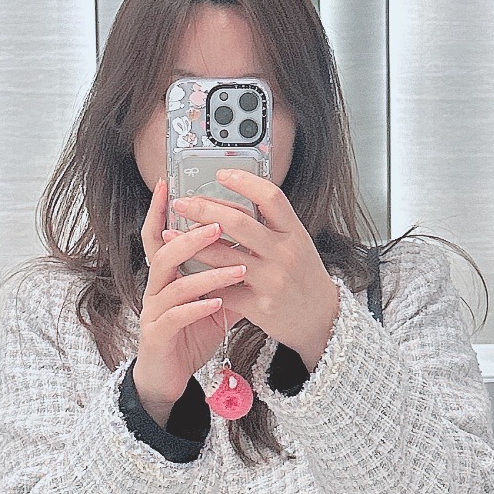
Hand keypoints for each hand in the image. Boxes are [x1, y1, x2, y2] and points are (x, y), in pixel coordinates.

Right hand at [132, 178, 244, 424]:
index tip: (169, 184)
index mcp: (167, 275)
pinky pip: (177, 317)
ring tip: (236, 268)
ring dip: (206, 273)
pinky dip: (198, 308)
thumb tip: (255, 254)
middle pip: (164, 252)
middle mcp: (156, 288)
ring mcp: (154, 311)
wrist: (168, 376)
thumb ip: (228, 278)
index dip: (159, 210)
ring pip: (174, 283)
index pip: (158, 235)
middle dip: (191, 236)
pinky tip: (218, 303)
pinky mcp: (158, 335)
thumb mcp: (213, 302)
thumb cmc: (189, 334)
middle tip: (218, 225)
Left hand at [168, 171, 341, 370]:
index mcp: (294, 233)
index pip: (270, 197)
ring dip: (192, 243)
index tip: (221, 174)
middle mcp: (284, 254)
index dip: (244, 181)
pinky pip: (222, 289)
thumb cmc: (304, 278)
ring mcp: (271, 280)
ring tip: (172, 234)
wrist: (321, 319)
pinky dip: (202, 280)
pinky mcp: (259, 306)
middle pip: (238, 222)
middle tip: (182, 203)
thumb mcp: (298, 244)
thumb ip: (272, 225)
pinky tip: (186, 272)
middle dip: (204, 209)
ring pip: (223, 256)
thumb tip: (237, 199)